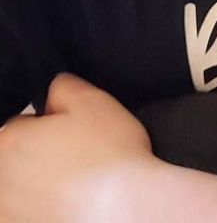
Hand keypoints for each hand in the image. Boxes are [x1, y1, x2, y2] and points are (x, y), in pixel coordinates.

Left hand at [0, 73, 156, 222]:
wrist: (124, 208)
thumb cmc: (110, 158)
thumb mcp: (93, 100)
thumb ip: (62, 86)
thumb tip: (51, 90)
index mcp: (11, 140)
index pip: (22, 125)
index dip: (50, 125)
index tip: (72, 135)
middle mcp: (0, 179)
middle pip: (16, 158)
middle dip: (40, 155)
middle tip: (76, 159)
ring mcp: (8, 211)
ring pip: (19, 190)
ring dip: (38, 185)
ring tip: (74, 187)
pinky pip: (27, 213)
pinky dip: (42, 209)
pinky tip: (67, 206)